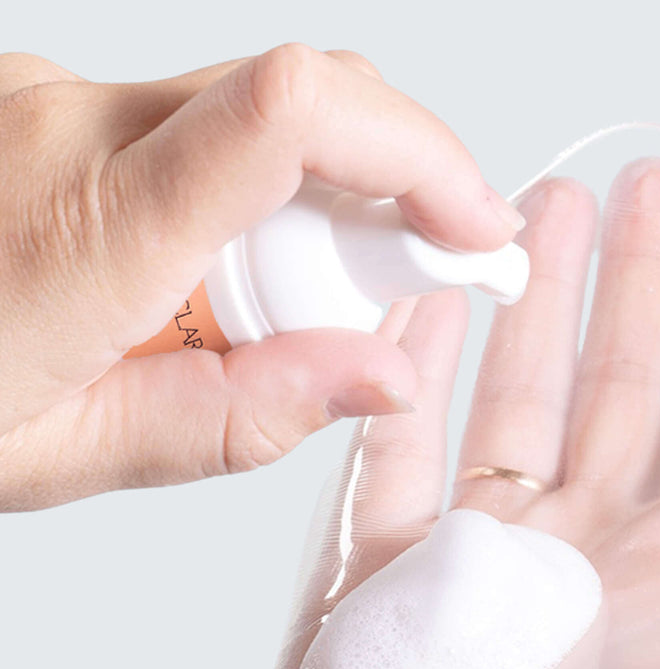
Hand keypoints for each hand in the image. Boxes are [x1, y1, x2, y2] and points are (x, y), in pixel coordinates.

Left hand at [0, 46, 521, 510]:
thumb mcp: (76, 453)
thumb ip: (242, 417)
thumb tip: (386, 371)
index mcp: (86, 228)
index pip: (292, 112)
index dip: (423, 149)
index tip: (477, 226)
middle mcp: (70, 122)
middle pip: (303, 115)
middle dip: (375, 210)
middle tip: (352, 315)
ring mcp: (51, 92)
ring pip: (254, 120)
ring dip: (297, 218)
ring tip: (223, 321)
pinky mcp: (50, 93)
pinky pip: (193, 126)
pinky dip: (236, 203)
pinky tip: (184, 282)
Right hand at [236, 159, 659, 668]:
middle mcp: (587, 570)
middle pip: (620, 393)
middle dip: (633, 288)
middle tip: (634, 188)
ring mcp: (477, 573)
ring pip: (509, 408)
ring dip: (527, 315)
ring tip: (537, 221)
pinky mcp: (377, 591)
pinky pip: (395, 461)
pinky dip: (410, 388)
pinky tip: (428, 325)